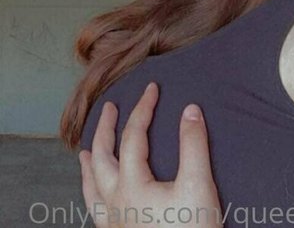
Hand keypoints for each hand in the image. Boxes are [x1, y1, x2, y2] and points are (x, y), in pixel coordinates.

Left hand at [79, 82, 222, 227]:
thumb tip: (190, 110)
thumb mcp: (199, 186)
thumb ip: (194, 145)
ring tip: (84, 152)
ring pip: (91, 187)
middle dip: (105, 129)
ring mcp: (113, 223)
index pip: (133, 136)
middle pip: (101, 157)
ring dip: (89, 164)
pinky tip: (98, 198)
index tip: (151, 89)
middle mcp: (115, 202)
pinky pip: (95, 211)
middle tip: (110, 108)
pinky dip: (92, 195)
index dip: (142, 108)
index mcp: (132, 184)